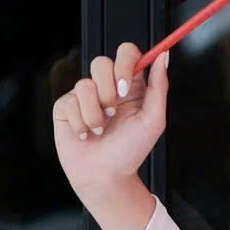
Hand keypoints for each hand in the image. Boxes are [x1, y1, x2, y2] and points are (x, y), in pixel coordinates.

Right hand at [51, 40, 168, 195]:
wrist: (105, 176)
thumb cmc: (130, 151)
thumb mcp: (153, 120)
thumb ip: (159, 86)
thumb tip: (163, 55)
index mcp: (131, 86)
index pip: (127, 54)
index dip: (125, 63)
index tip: (126, 86)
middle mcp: (107, 87)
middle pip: (101, 62)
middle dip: (107, 89)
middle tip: (114, 112)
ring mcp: (85, 96)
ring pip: (84, 84)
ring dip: (95, 113)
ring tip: (101, 129)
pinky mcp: (66, 107)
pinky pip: (69, 101)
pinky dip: (80, 122)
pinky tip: (86, 133)